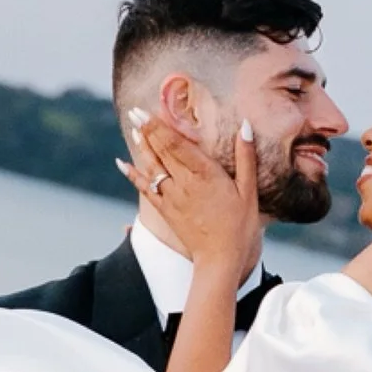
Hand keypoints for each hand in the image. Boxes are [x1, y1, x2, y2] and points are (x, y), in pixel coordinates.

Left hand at [117, 114, 259, 276]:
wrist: (220, 262)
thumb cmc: (240, 227)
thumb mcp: (249, 191)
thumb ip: (245, 157)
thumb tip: (245, 126)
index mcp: (205, 174)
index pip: (177, 144)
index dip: (161, 126)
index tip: (148, 110)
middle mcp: (184, 183)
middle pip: (162, 151)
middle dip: (147, 129)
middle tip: (134, 110)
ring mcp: (172, 198)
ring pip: (152, 166)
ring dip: (142, 146)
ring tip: (132, 128)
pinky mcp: (166, 211)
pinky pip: (145, 189)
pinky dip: (133, 174)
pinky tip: (123, 163)